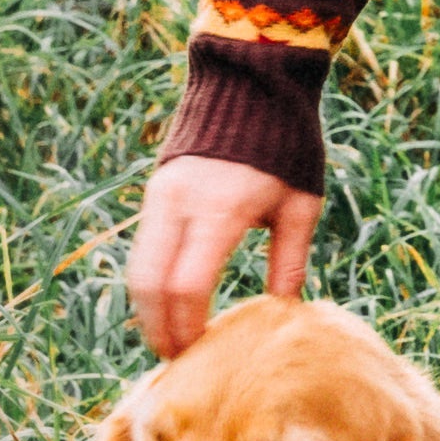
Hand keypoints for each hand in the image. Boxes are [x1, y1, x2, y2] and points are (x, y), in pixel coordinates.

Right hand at [126, 152, 321, 359]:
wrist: (251, 80)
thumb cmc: (287, 143)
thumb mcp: (302, 202)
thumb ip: (291, 259)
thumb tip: (284, 312)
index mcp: (221, 209)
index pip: (187, 285)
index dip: (188, 326)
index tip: (201, 354)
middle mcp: (181, 202)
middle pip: (150, 284)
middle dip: (159, 328)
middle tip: (178, 360)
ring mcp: (162, 194)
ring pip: (137, 268)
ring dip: (148, 309)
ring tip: (170, 339)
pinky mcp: (156, 189)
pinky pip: (143, 247)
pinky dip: (149, 283)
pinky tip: (167, 304)